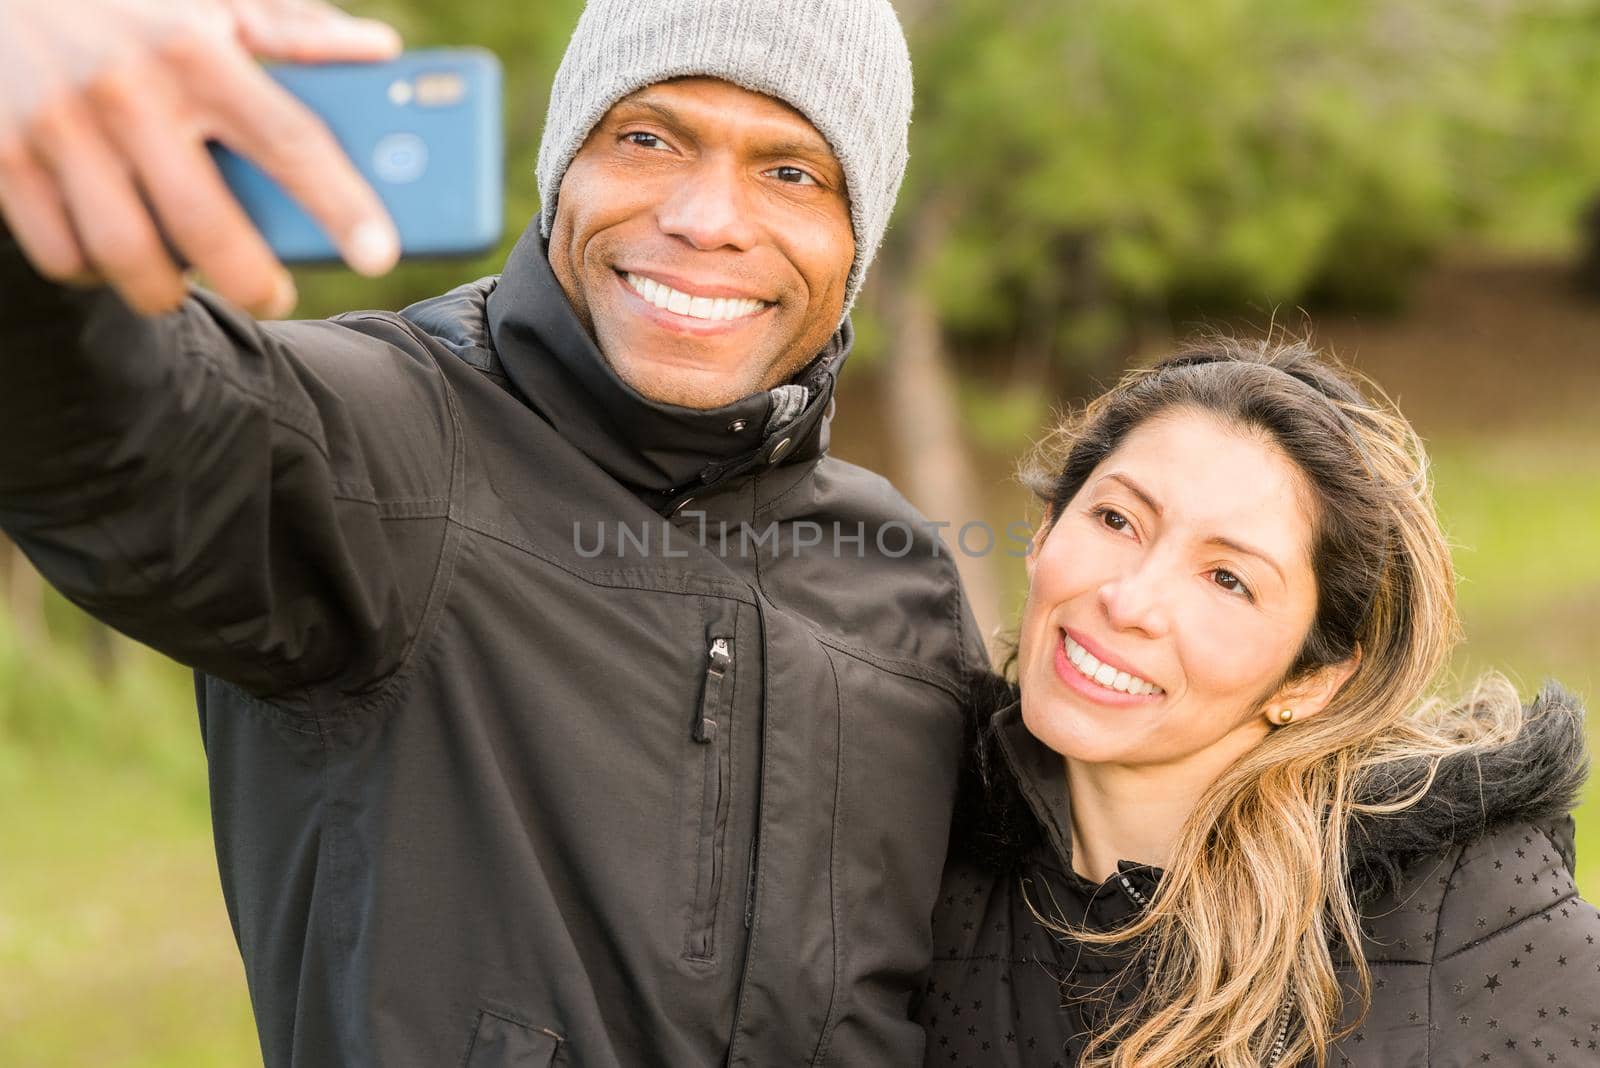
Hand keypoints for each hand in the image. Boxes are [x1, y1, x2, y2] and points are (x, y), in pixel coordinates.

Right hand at [0, 0, 403, 317]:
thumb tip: (382, 51)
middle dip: (250, 280)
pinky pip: (63, 253)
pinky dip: (95, 273)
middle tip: (272, 293)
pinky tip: (115, 259)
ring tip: (185, 284)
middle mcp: (126, 89)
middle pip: (206, 224)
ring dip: (167, 290)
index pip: (289, 141)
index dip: (340, 205)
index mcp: (193, 48)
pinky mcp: (3, 154)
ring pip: (128, 255)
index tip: (380, 256)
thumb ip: (293, 30)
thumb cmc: (123, 0)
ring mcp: (57, 126)